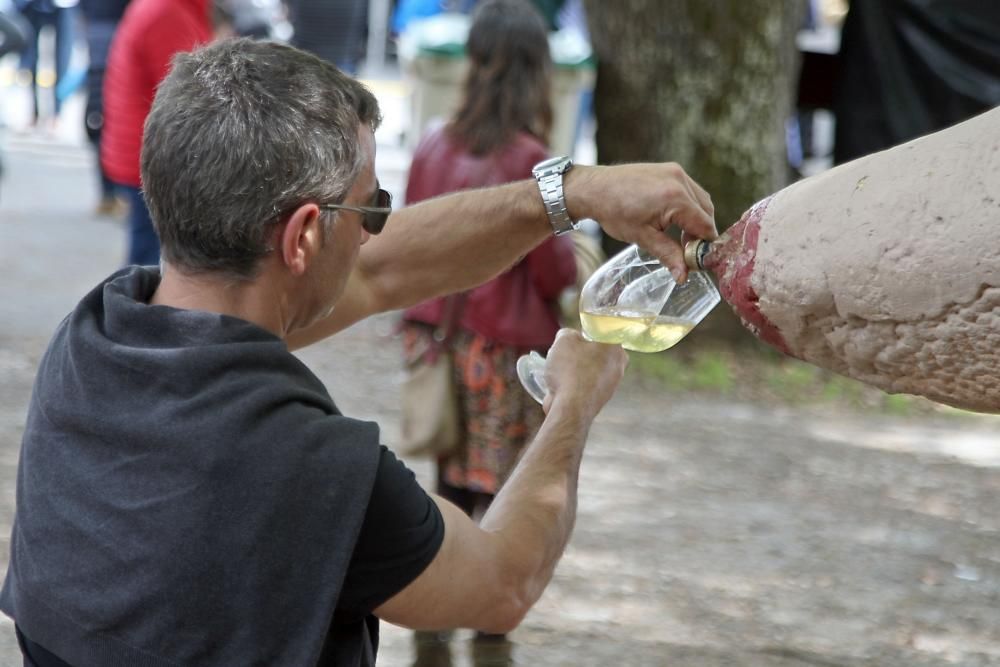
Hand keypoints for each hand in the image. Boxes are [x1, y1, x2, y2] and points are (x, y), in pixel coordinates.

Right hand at [541, 329, 627, 417]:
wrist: (570, 407)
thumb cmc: (570, 370)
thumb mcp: (564, 340)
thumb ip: (568, 334)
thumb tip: (569, 337)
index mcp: (615, 348)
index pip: (607, 333)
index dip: (590, 332)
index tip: (578, 334)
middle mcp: (617, 367)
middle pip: (598, 353)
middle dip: (582, 353)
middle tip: (567, 352)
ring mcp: (610, 386)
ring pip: (591, 371)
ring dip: (576, 370)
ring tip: (560, 371)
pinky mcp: (599, 400)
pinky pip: (585, 387)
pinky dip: (574, 386)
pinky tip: (561, 386)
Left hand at [565, 163, 716, 281]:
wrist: (595, 189)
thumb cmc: (614, 211)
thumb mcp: (642, 238)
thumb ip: (668, 255)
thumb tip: (683, 275)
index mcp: (676, 198)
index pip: (705, 225)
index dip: (704, 246)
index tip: (696, 260)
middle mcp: (680, 181)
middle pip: (707, 212)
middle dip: (700, 233)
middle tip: (686, 250)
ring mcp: (676, 172)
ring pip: (701, 200)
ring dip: (696, 219)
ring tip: (679, 236)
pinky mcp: (670, 169)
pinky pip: (690, 190)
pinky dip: (689, 205)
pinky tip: (674, 219)